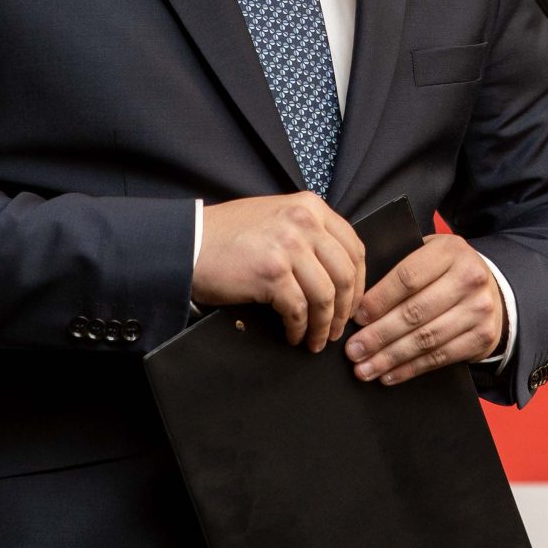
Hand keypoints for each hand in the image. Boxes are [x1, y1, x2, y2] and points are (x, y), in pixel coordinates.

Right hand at [193, 193, 365, 352]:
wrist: (187, 242)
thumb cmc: (229, 236)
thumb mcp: (278, 218)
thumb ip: (309, 234)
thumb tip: (338, 272)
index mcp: (310, 206)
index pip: (354, 248)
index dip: (359, 283)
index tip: (353, 305)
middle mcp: (304, 221)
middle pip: (346, 274)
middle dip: (345, 310)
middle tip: (337, 330)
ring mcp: (289, 245)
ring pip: (326, 296)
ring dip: (324, 325)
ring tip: (316, 340)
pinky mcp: (272, 272)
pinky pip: (299, 310)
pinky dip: (300, 329)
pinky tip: (294, 336)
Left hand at [345, 234, 503, 384]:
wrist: (491, 291)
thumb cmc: (447, 272)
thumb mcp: (429, 255)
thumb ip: (400, 268)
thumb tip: (357, 301)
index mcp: (450, 251)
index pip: (407, 277)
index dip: (378, 300)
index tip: (356, 318)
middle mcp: (469, 278)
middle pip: (414, 312)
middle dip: (378, 335)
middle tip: (353, 350)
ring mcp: (479, 309)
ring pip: (426, 339)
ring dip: (390, 357)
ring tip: (365, 368)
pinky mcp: (482, 337)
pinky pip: (440, 357)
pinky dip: (411, 368)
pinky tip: (389, 374)